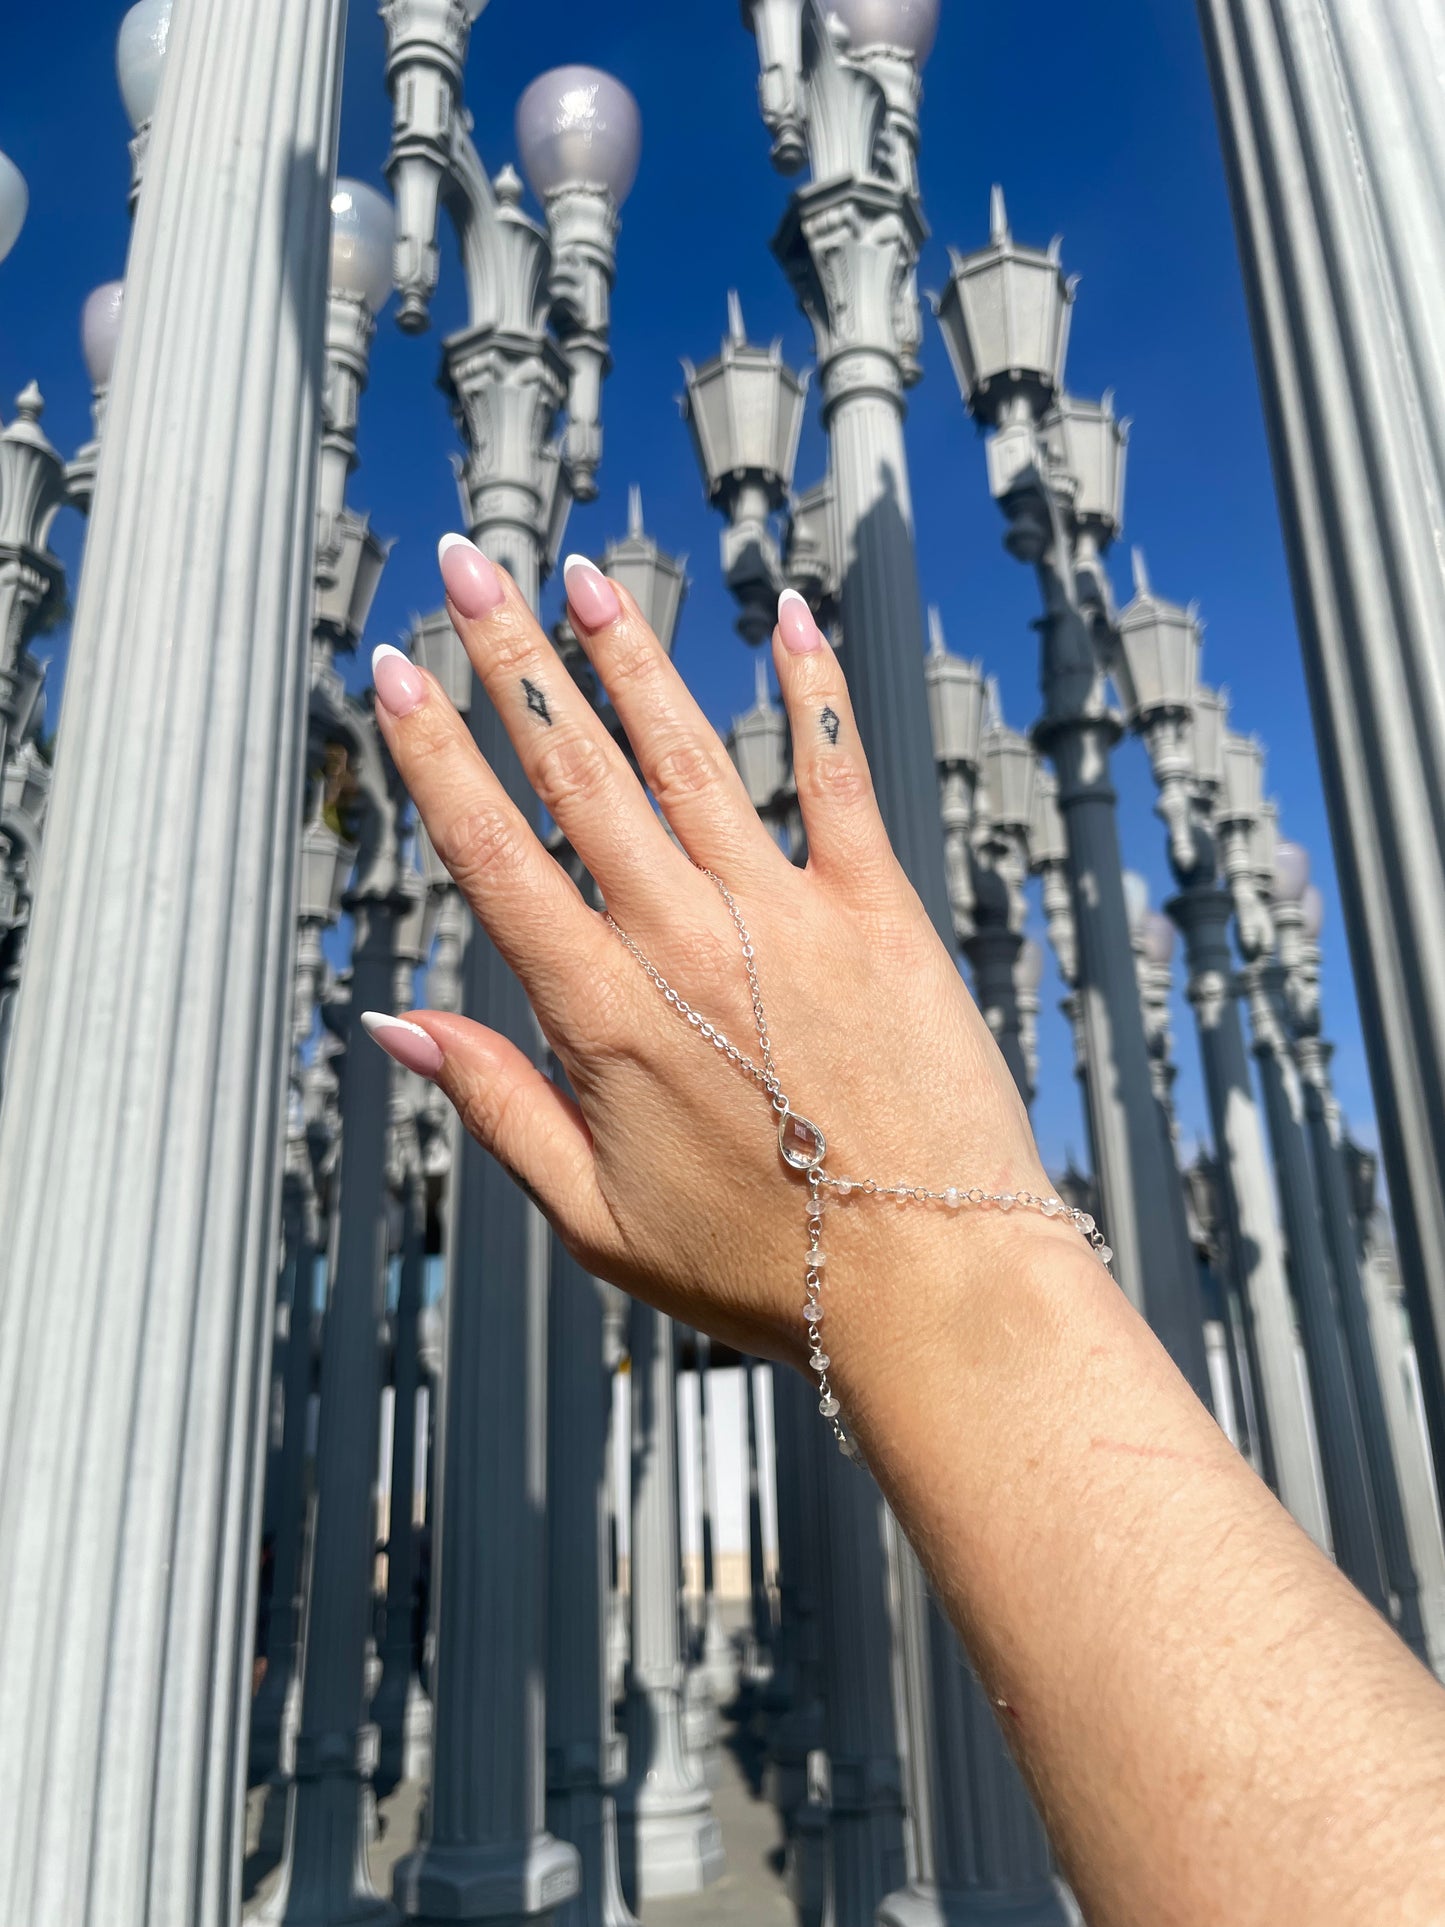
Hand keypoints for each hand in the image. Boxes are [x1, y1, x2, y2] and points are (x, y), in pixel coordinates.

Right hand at [367, 539, 1074, 1385]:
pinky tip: (787, 618)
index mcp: (606, 1015)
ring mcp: (788, 916)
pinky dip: (812, 693)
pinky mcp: (880, 910)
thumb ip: (496, 1105)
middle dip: (512, 661)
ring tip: (581, 579)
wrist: (934, 1283)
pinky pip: (837, 776)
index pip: (494, 855)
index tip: (392, 672)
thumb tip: (396, 1024)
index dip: (434, 756)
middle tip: (468, 570)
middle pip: (578, 774)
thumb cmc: (764, 1268)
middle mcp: (687, 941)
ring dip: (629, 658)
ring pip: (688, 755)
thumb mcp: (595, 1218)